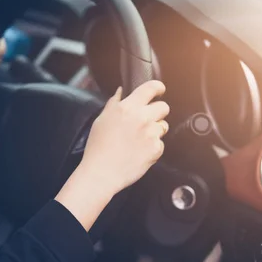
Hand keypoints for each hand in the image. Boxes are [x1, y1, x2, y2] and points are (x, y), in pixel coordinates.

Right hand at [55, 81, 168, 230]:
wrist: (101, 173)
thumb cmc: (98, 148)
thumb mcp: (101, 120)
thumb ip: (113, 104)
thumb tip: (120, 91)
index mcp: (127, 108)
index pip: (150, 88)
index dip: (158, 87)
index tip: (159, 90)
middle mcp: (141, 118)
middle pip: (163, 107)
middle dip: (158, 112)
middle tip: (147, 120)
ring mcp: (150, 134)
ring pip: (163, 126)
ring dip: (155, 131)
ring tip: (139, 140)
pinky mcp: (156, 149)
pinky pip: (160, 144)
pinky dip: (153, 148)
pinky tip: (139, 152)